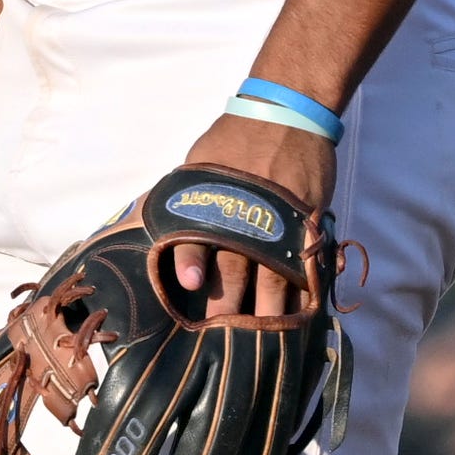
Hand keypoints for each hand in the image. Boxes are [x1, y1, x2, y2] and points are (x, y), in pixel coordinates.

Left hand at [171, 112, 335, 321]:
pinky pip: (308, 265)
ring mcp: (281, 223)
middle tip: (225, 340)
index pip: (199, 236)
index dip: (193, 262)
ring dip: (271, 311)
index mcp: (214, 201)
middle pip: (239, 268)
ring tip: (267, 341)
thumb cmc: (232, 141)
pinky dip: (305, 291)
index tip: (191, 286)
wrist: (287, 113)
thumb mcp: (196, 164)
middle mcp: (247, 216)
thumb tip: (146, 222)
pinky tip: (303, 314)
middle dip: (232, 306)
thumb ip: (180, 200)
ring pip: (275, 275)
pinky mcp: (308, 225)